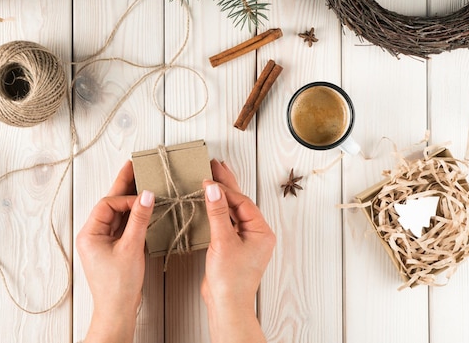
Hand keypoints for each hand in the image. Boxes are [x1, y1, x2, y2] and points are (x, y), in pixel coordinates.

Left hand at [76, 161, 154, 342]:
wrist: (117, 311)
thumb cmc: (119, 285)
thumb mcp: (131, 247)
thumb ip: (139, 219)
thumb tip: (147, 195)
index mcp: (89, 233)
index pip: (108, 205)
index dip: (127, 199)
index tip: (145, 199)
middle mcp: (93, 234)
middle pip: (110, 204)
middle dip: (123, 186)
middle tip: (135, 165)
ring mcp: (102, 241)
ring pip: (117, 214)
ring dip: (130, 201)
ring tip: (142, 181)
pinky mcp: (113, 248)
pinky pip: (122, 225)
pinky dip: (133, 216)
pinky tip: (144, 207)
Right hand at [202, 160, 275, 342]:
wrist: (226, 304)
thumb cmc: (231, 279)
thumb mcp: (223, 241)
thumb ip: (217, 213)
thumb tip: (212, 189)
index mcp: (261, 231)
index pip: (241, 202)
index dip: (224, 189)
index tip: (207, 178)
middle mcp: (256, 233)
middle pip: (239, 202)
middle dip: (226, 184)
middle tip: (214, 164)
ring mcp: (245, 239)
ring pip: (232, 210)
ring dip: (220, 195)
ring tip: (210, 176)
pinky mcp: (233, 246)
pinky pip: (226, 221)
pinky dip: (216, 209)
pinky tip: (208, 201)